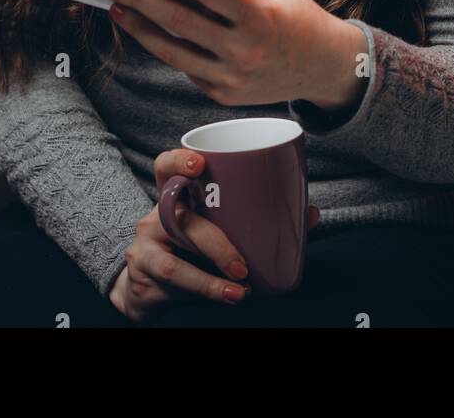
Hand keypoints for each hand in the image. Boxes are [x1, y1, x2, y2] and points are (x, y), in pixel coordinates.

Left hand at [101, 0, 367, 112]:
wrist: (322, 65)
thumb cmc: (293, 16)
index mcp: (255, 15)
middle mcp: (242, 50)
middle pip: (178, 21)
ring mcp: (231, 77)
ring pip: (172, 51)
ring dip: (140, 28)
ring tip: (119, 8)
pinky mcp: (222, 95)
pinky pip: (187, 67)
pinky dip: (166, 47)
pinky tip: (148, 30)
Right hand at [108, 147, 319, 320]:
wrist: (148, 287)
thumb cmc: (191, 252)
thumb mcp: (216, 232)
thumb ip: (256, 222)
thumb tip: (308, 214)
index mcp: (178, 193)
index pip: (167, 165)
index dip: (180, 160)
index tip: (200, 163)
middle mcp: (158, 211)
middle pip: (180, 212)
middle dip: (216, 238)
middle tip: (243, 262)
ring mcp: (148, 239)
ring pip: (180, 246)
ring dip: (215, 265)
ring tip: (242, 282)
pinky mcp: (145, 265)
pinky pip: (175, 273)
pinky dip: (207, 286)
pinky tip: (229, 294)